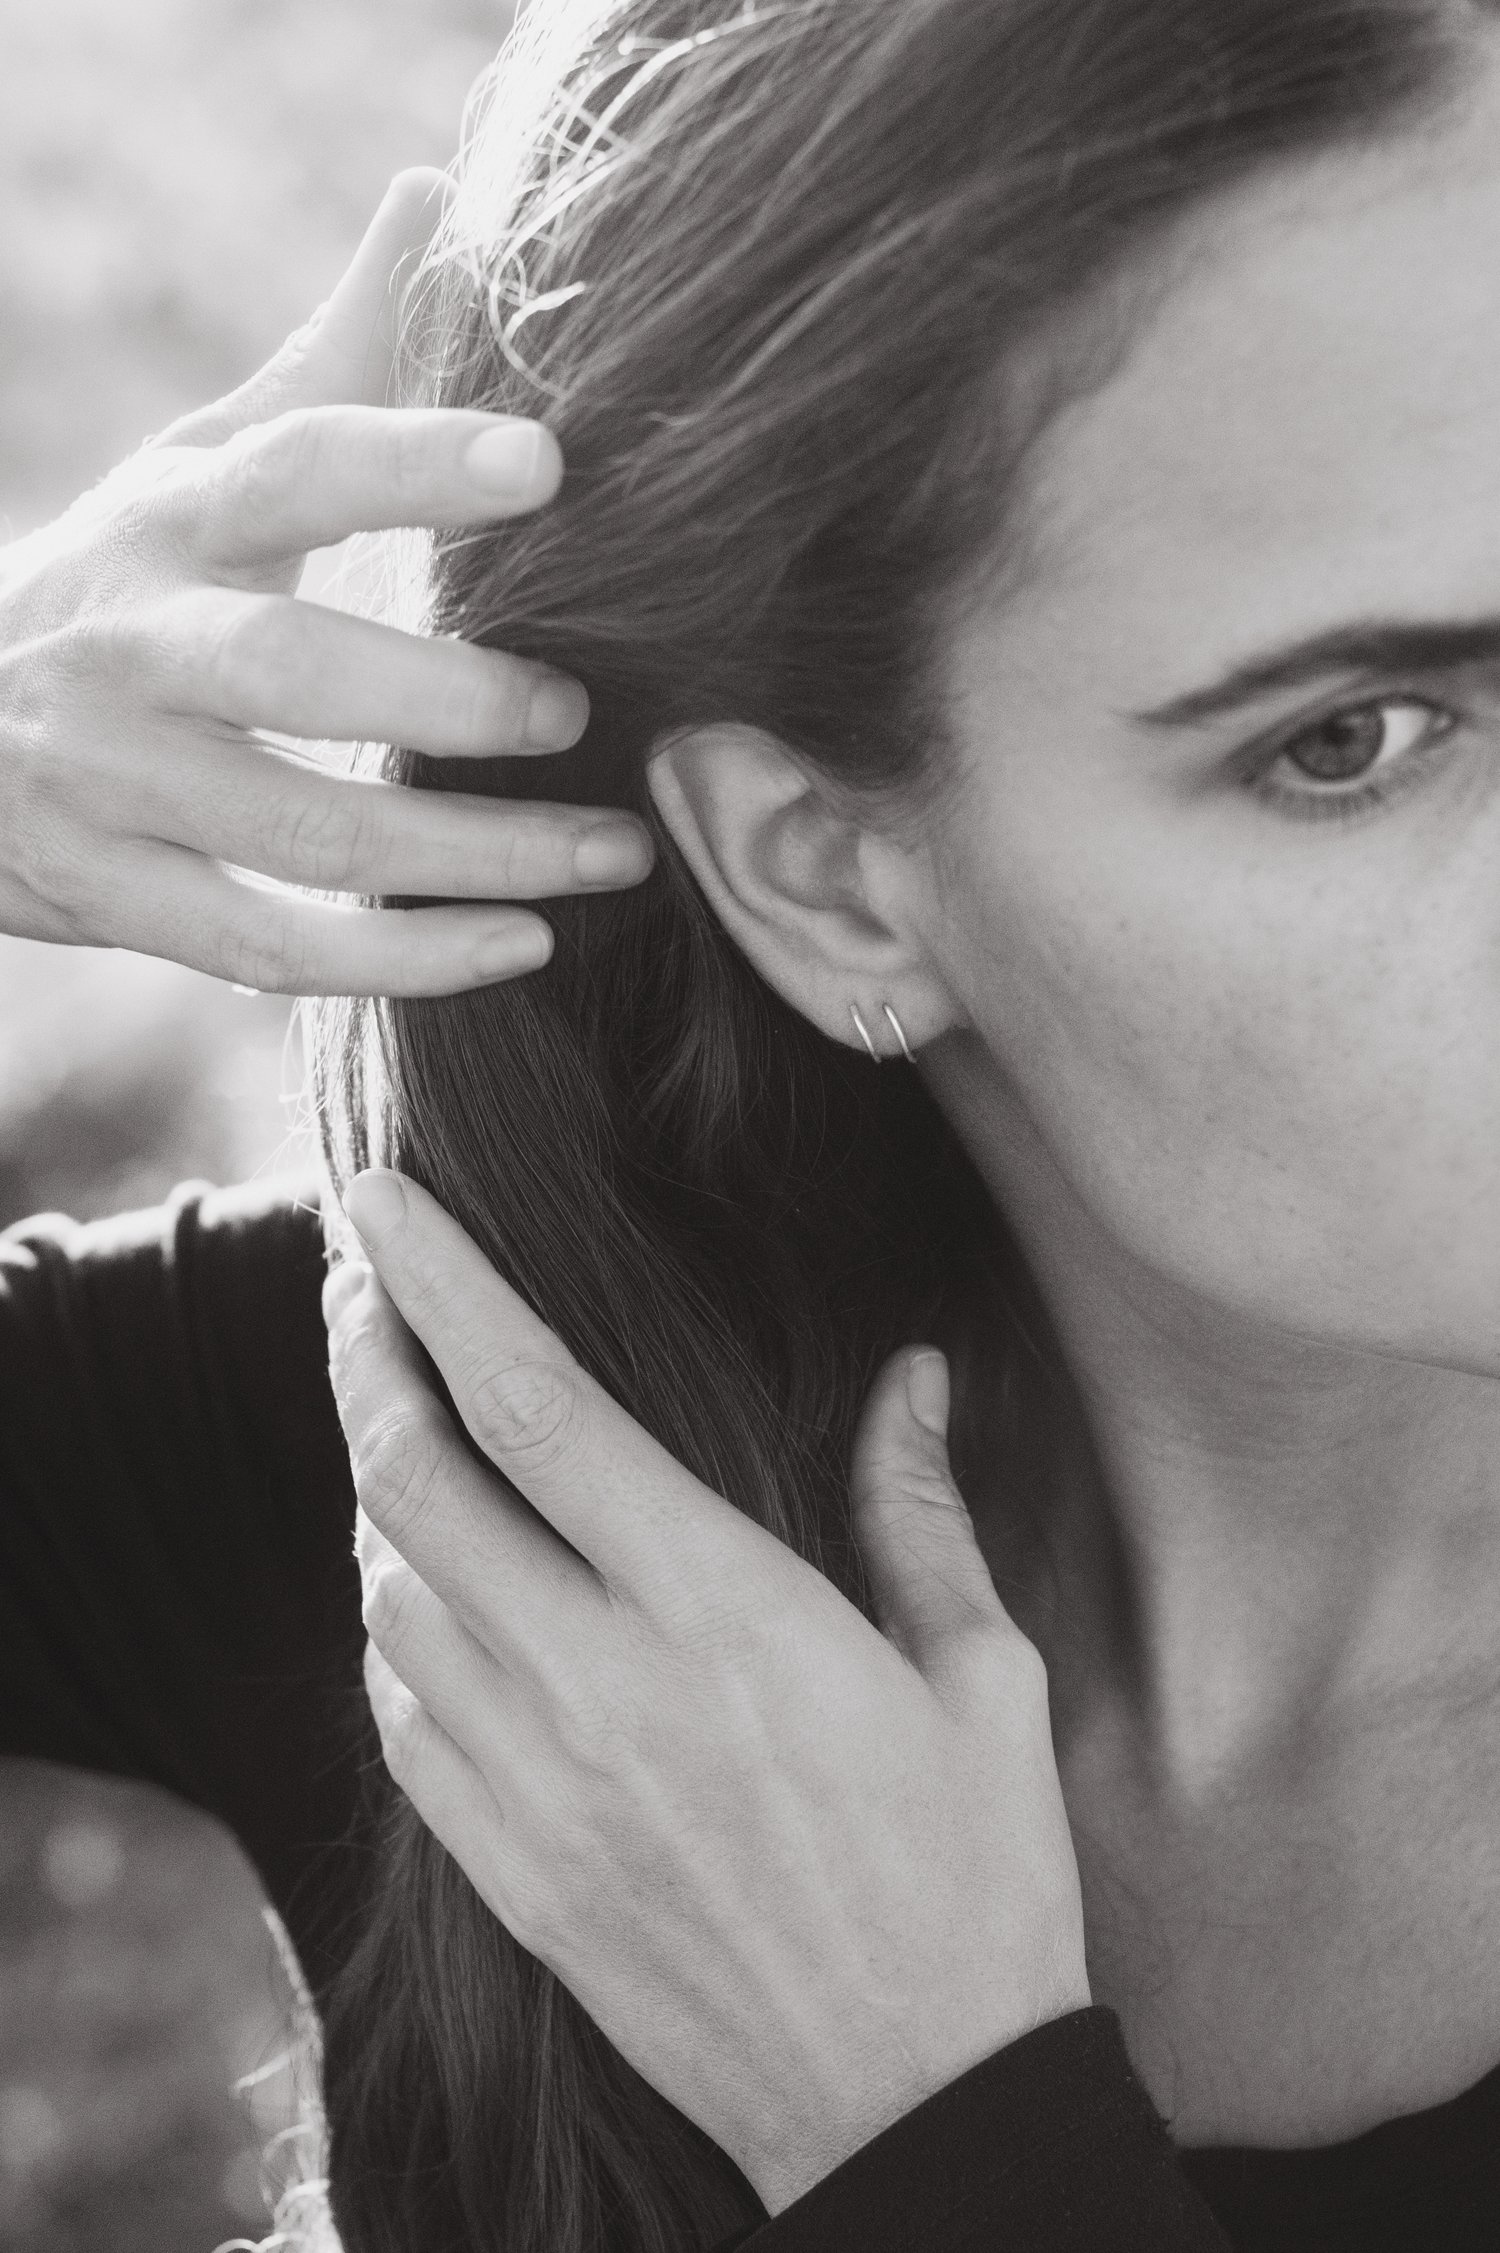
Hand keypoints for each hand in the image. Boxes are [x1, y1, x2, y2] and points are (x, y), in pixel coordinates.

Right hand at [0, 170, 651, 995]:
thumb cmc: (133, 582)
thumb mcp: (204, 461)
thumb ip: (334, 359)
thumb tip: (442, 199)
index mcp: (171, 518)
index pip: (294, 471)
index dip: (416, 462)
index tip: (548, 464)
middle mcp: (131, 645)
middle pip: (292, 672)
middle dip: (450, 700)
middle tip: (583, 712)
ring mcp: (112, 783)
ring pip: (304, 835)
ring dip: (473, 856)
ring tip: (614, 855)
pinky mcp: (116, 897)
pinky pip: (273, 948)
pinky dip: (405, 962)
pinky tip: (524, 945)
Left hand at [327, 1169, 1089, 2217]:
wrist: (913, 2111)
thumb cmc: (974, 1884)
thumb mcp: (984, 1682)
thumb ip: (921, 1512)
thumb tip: (914, 1375)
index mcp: (726, 1612)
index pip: (536, 1405)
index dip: (442, 1285)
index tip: (383, 1199)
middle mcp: (604, 1686)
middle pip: (416, 1482)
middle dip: (363, 1361)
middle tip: (359, 1291)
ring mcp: (539, 1789)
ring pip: (390, 1596)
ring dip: (382, 1496)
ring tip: (410, 1438)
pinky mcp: (511, 1873)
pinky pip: (399, 1719)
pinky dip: (394, 1632)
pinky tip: (432, 1604)